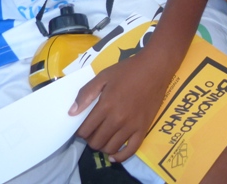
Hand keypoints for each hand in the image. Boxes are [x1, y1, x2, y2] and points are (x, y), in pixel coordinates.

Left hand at [70, 46, 166, 161]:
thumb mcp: (103, 76)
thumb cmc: (128, 71)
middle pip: (97, 142)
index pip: (85, 130)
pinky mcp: (144, 128)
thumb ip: (86, 93)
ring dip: (103, 147)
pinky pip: (131, 150)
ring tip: (104, 139)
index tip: (83, 127)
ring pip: (111, 148)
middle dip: (91, 139)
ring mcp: (132, 125)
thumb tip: (72, 113)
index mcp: (106, 106)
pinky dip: (121, 157)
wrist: (155, 68)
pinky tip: (114, 156)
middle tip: (94, 132)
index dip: (81, 132)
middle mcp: (118, 119)